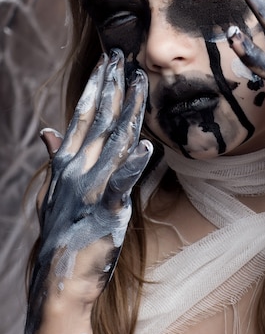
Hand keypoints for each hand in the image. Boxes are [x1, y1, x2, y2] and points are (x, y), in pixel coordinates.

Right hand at [30, 49, 151, 314]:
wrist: (57, 277)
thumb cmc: (61, 231)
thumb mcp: (55, 190)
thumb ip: (56, 156)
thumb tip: (49, 129)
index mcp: (67, 161)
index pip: (84, 114)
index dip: (97, 86)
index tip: (108, 62)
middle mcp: (77, 168)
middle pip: (99, 119)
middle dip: (112, 86)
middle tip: (123, 56)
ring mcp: (90, 187)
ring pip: (114, 140)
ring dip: (129, 110)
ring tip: (140, 83)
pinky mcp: (106, 210)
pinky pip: (121, 184)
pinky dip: (133, 165)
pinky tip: (147, 148)